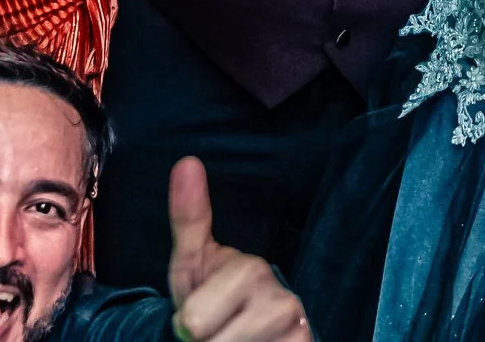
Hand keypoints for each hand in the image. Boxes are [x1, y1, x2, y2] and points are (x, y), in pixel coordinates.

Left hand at [166, 158, 309, 340]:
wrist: (245, 330)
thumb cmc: (212, 296)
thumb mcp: (193, 262)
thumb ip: (189, 218)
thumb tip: (187, 161)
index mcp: (251, 270)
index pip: (192, 323)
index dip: (186, 326)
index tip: (199, 316)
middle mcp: (281, 300)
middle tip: (218, 331)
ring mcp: (298, 331)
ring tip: (237, 340)